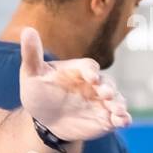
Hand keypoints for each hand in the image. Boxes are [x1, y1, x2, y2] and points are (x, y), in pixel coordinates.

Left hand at [18, 25, 129, 140]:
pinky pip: (117, 117)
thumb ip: (32, 54)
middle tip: (107, 94)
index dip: (91, 71)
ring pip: (115, 100)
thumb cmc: (39, 92)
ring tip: (118, 110)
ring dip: (119, 104)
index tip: (91, 78)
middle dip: (108, 88)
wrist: (44, 119)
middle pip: (107, 83)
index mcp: (78, 70)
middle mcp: (94, 84)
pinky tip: (124, 121)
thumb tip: (28, 30)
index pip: (89, 67)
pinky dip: (123, 118)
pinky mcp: (105, 118)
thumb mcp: (32, 74)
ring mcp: (101, 101)